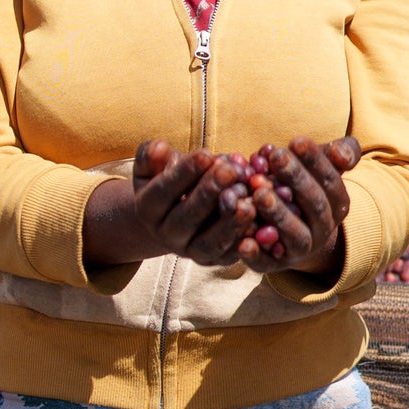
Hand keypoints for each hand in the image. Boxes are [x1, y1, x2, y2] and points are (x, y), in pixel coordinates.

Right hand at [82, 141, 257, 269]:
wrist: (179, 209)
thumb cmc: (169, 176)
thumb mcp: (156, 164)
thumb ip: (153, 154)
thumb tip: (159, 148)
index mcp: (147, 209)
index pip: (163, 192)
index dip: (184, 173)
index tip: (206, 154)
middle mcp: (166, 235)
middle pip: (186, 218)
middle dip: (209, 193)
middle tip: (229, 171)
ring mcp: (191, 251)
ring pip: (210, 242)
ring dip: (230, 223)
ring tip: (248, 201)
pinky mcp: (216, 260)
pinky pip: (231, 254)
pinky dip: (246, 240)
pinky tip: (261, 220)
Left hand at [216, 137, 360, 273]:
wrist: (296, 234)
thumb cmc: (305, 187)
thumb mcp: (323, 166)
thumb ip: (339, 153)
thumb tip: (342, 153)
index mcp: (338, 204)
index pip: (331, 181)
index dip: (316, 161)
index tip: (296, 140)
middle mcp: (323, 229)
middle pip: (314, 205)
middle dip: (296, 179)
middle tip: (277, 157)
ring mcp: (300, 250)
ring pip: (294, 235)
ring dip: (278, 214)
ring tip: (259, 192)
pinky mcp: (275, 265)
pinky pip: (267, 263)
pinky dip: (256, 254)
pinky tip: (242, 241)